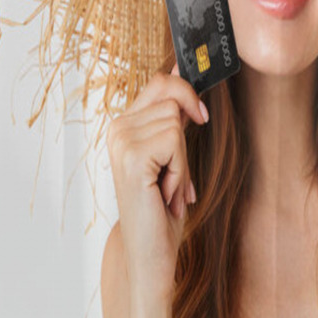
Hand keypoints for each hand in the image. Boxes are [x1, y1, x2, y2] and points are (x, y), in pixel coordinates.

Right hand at [107, 61, 208, 301]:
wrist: (151, 248)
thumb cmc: (163, 202)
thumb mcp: (172, 151)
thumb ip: (174, 113)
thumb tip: (180, 69)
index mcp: (124, 123)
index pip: (160, 82)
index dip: (187, 93)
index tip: (200, 117)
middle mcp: (116, 128)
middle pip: (173, 97)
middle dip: (186, 136)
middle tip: (175, 170)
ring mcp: (120, 141)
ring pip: (177, 121)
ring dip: (183, 159)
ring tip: (168, 185)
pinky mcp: (132, 157)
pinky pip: (176, 141)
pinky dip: (181, 170)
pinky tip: (165, 192)